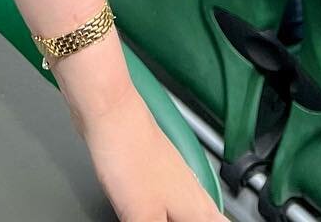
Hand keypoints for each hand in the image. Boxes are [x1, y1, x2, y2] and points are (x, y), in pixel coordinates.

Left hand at [79, 85, 221, 219]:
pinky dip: (170, 215)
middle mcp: (192, 193)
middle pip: (211, 220)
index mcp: (197, 209)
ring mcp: (173, 178)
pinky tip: (155, 215)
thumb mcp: (142, 215)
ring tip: (184, 220)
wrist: (108, 110)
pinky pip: (172, 203)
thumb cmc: (129, 153)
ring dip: (192, 220)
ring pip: (193, 212)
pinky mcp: (152, 170)